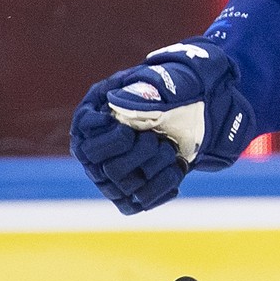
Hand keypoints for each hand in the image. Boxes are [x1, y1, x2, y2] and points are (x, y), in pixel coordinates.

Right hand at [69, 38, 255, 213]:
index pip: (86, 133)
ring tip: (169, 150)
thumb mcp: (165, 77)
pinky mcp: (129, 194)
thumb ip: (148, 85)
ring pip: (125, 186)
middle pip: (108, 167)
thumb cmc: (171, 89)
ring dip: (154, 168)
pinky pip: (138, 203)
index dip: (111, 135)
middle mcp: (94, 152)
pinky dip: (161, 188)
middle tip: (155, 138)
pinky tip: (175, 168)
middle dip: (140, 152)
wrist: (193, 110)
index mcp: (91, 118)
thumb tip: (127, 100)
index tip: (130, 128)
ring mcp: (110, 176)